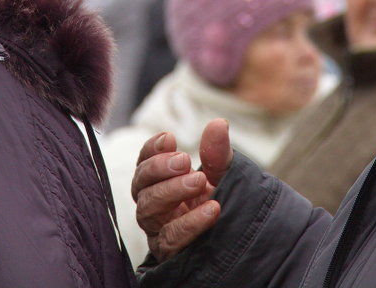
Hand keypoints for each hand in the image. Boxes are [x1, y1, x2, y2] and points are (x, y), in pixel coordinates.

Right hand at [132, 118, 232, 261]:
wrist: (235, 241)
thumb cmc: (218, 201)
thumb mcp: (222, 174)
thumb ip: (217, 152)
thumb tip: (219, 124)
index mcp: (158, 182)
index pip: (143, 163)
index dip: (151, 149)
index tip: (170, 138)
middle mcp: (152, 204)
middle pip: (140, 184)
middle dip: (160, 169)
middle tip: (185, 161)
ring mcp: (157, 229)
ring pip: (147, 209)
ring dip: (172, 192)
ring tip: (199, 181)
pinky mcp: (168, 252)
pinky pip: (170, 238)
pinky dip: (190, 223)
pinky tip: (211, 209)